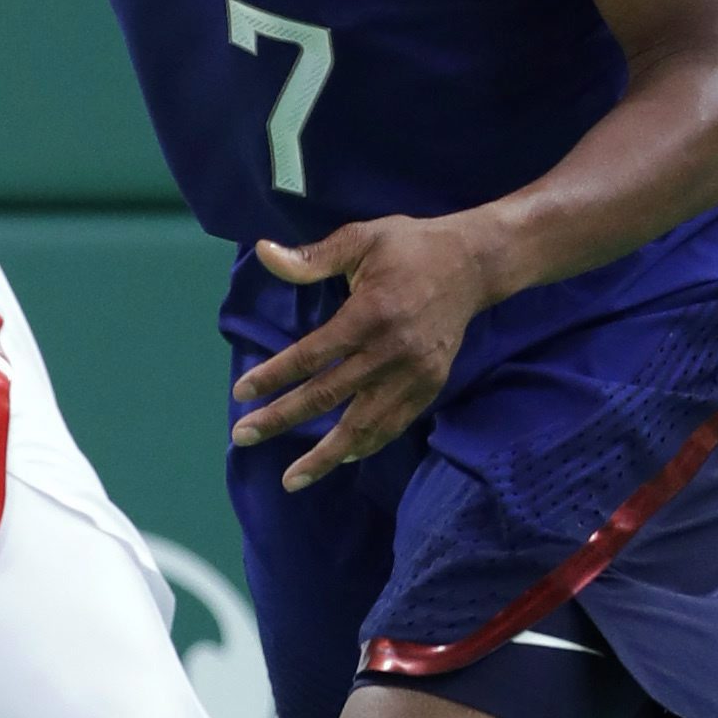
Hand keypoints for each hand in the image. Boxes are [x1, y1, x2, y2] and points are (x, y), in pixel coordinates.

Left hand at [229, 214, 492, 490]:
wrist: (475, 265)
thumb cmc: (410, 248)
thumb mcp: (361, 238)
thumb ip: (312, 257)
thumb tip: (263, 252)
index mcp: (369, 315)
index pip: (311, 355)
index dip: (274, 376)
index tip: (241, 392)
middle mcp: (391, 352)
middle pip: (328, 396)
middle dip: (282, 419)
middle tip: (242, 436)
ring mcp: (414, 375)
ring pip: (362, 425)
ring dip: (324, 455)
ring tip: (291, 479)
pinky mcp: (430, 386)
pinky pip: (392, 425)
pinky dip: (365, 446)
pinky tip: (339, 459)